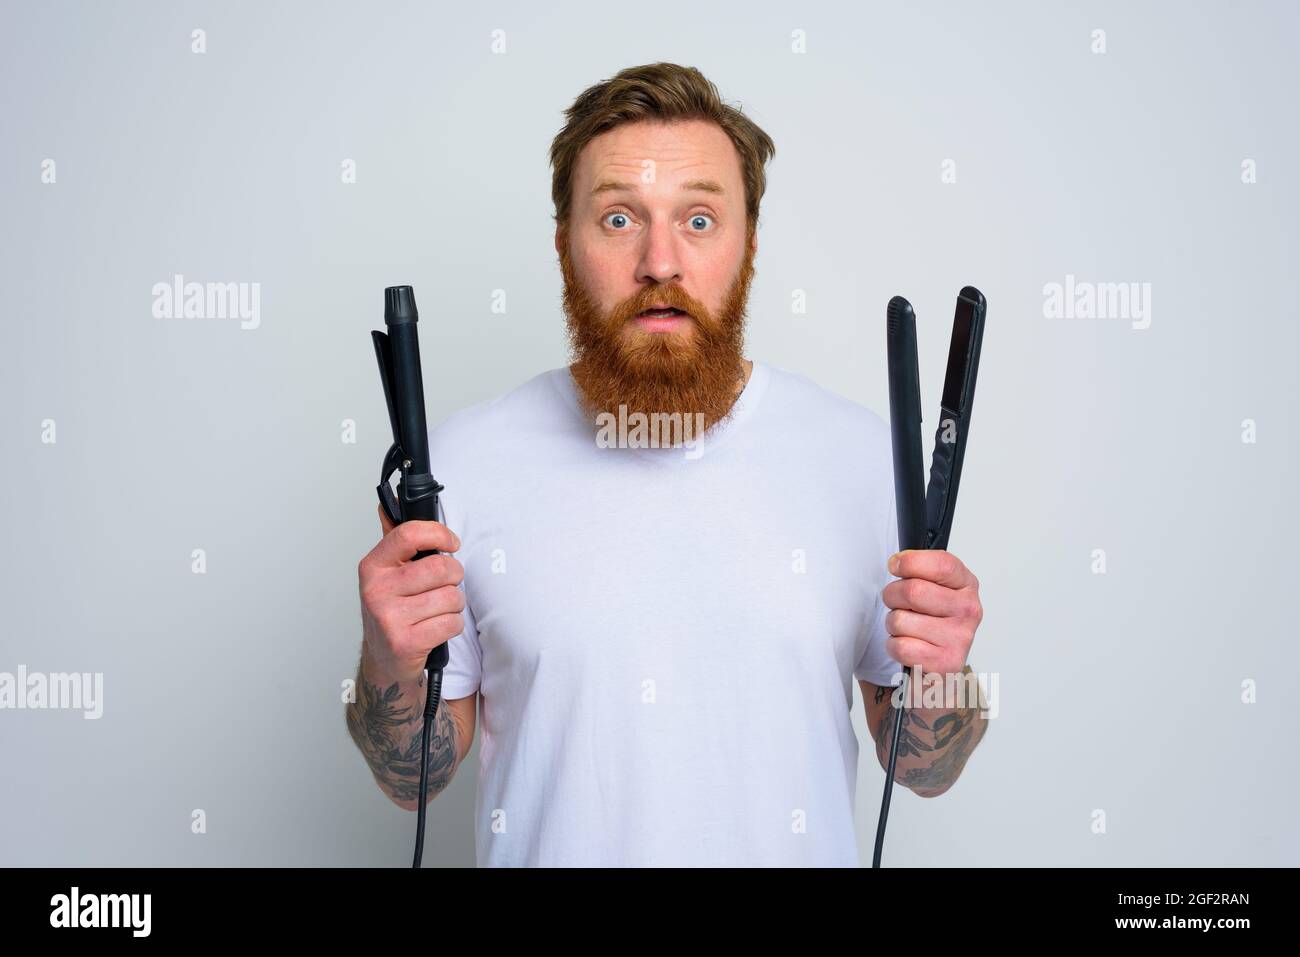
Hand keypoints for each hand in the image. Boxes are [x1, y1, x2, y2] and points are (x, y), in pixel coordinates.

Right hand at [357, 505, 464, 685]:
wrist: (384, 658)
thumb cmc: (392, 610)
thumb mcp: (387, 573)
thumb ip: (393, 539)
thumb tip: (388, 504)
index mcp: (373, 566)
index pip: (409, 534)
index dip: (439, 534)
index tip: (451, 543)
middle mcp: (376, 590)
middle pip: (440, 568)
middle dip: (454, 576)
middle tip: (446, 584)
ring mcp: (389, 618)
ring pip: (450, 597)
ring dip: (454, 604)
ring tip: (438, 609)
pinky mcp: (405, 643)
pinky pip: (451, 623)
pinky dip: (452, 625)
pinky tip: (436, 627)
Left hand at [882, 549, 981, 675]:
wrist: (938, 667)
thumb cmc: (931, 622)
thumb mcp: (932, 588)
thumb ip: (919, 570)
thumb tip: (897, 562)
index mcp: (966, 584)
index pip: (941, 564)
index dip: (910, 562)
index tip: (895, 566)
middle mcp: (968, 610)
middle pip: (913, 591)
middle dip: (892, 596)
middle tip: (897, 603)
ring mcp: (960, 638)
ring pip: (900, 620)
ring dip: (893, 624)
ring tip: (907, 628)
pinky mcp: (946, 663)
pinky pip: (901, 646)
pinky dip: (894, 647)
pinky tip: (909, 646)